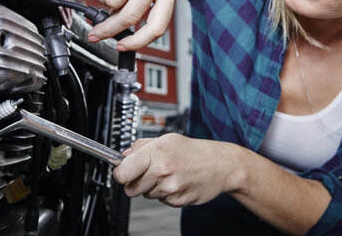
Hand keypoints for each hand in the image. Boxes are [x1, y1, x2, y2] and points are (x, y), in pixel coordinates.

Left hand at [113, 133, 242, 206]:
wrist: (221, 165)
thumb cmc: (195, 151)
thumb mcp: (167, 139)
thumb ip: (141, 146)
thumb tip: (122, 156)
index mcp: (156, 152)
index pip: (122, 172)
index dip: (120, 173)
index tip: (122, 171)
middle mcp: (162, 171)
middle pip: (130, 189)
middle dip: (135, 182)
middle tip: (148, 172)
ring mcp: (170, 188)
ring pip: (145, 195)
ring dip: (152, 187)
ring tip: (169, 174)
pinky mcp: (178, 201)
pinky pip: (161, 201)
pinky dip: (166, 194)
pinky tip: (177, 182)